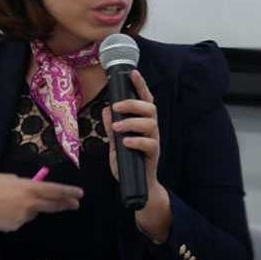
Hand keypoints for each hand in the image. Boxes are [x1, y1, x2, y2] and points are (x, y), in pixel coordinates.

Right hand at [0, 173, 83, 230]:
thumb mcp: (9, 178)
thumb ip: (24, 184)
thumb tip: (33, 187)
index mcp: (29, 188)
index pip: (56, 191)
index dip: (69, 192)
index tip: (80, 194)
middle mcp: (30, 203)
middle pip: (53, 205)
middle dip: (66, 204)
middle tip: (74, 204)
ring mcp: (23, 217)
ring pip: (33, 212)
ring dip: (29, 208)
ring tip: (8, 202)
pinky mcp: (15, 227)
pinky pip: (20, 220)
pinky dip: (16, 215)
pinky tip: (2, 210)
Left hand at [102, 69, 170, 241]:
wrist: (137, 186)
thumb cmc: (128, 161)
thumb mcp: (115, 142)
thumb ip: (112, 126)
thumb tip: (106, 109)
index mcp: (142, 122)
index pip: (144, 99)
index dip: (140, 85)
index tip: (132, 73)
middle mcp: (151, 129)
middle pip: (150, 108)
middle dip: (133, 103)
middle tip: (117, 106)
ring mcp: (153, 141)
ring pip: (150, 123)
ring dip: (131, 122)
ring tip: (116, 128)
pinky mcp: (153, 155)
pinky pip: (149, 144)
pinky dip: (136, 141)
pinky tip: (125, 142)